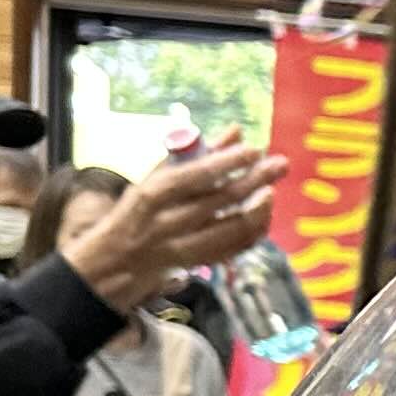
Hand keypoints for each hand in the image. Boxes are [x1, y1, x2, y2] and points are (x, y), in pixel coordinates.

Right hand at [58, 131, 283, 315]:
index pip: (194, 176)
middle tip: (280, 165)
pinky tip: (264, 214)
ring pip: (230, 231)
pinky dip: (252, 232)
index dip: (226, 163)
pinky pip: (233, 249)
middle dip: (254, 181)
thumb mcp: (156, 178)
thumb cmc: (139, 211)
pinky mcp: (197, 264)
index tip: (253, 150)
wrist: (116, 261)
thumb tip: (235, 131)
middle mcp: (166, 222)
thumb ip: (196, 155)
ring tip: (273, 191)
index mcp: (151, 195)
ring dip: (258, 210)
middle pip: (218, 201)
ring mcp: (182, 247)